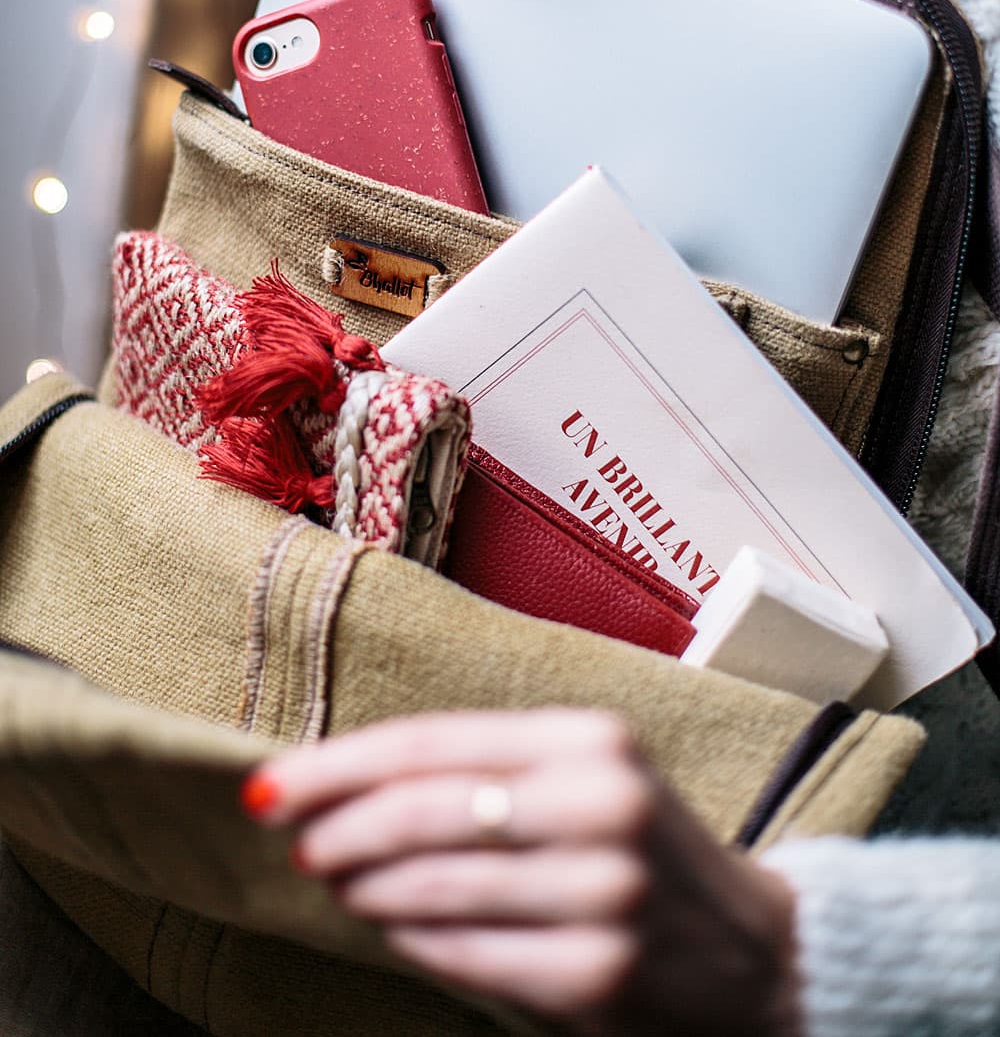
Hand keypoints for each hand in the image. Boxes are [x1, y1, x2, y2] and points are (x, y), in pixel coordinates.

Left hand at [243, 708, 800, 1034]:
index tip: (272, 782)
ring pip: (435, 885)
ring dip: (364, 886)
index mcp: (590, 738)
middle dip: (338, 826)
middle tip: (295, 839)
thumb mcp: (584, 778)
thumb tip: (349, 788)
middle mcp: (600, 804)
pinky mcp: (596, 972)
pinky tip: (388, 925)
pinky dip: (411, 938)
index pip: (434, 742)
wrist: (755, 953)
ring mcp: (602, 892)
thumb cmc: (641, 849)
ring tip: (333, 879)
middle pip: (424, 810)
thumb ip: (488, 773)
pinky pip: (465, 953)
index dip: (341, 764)